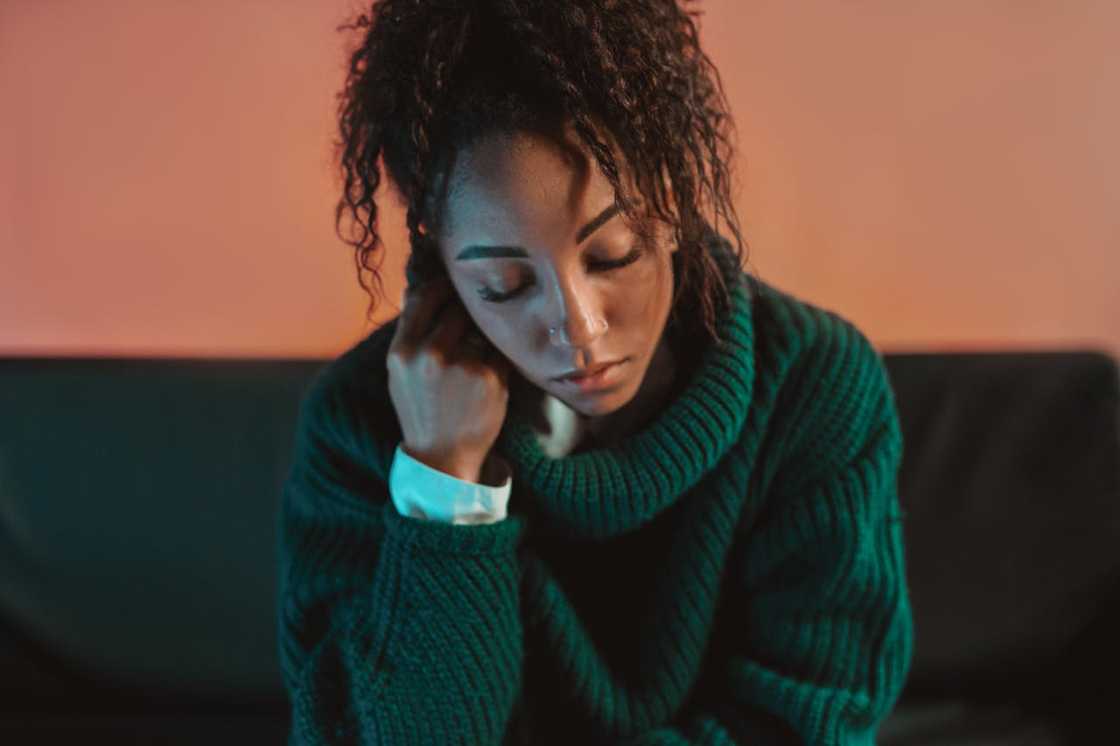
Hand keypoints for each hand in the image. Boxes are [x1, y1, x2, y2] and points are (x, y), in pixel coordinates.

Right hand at [387, 274, 510, 482]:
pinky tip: (488, 375)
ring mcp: (463, 365)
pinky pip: (499, 350)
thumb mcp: (401, 372)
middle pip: (457, 308)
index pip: (424, 296)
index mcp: (402, 351)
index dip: (441, 287)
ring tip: (476, 355)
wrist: (442, 457)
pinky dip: (498, 357)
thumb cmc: (421, 409)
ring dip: (483, 334)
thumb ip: (409, 333)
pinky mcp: (491, 378)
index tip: (451, 287)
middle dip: (466, 312)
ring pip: (482, 328)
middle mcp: (430, 354)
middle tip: (471, 324)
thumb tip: (421, 288)